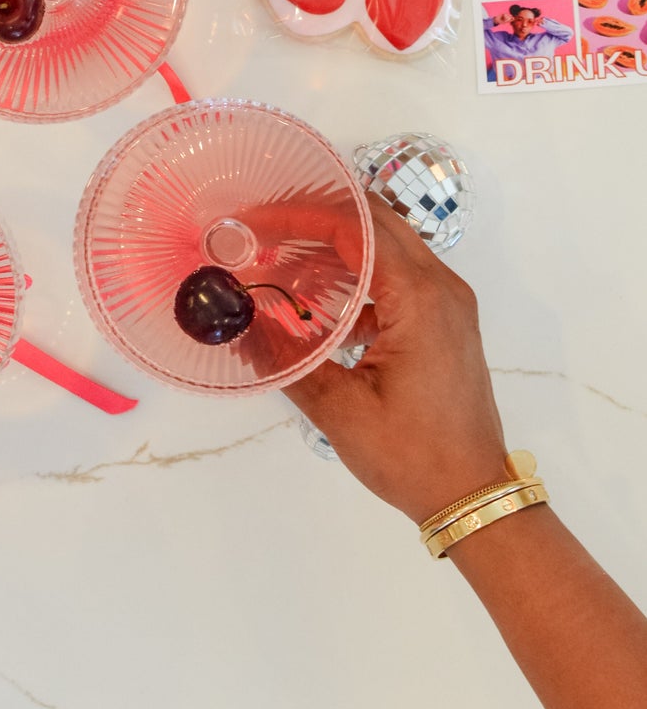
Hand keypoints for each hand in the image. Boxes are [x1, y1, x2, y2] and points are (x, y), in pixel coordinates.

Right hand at [283, 196, 507, 524]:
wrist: (472, 495)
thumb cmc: (412, 455)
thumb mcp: (339, 410)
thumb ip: (285, 358)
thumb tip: (236, 322)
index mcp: (420, 299)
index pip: (354, 228)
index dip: (298, 216)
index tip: (252, 221)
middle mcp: (442, 288)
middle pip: (377, 221)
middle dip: (317, 213)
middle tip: (262, 225)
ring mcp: (449, 304)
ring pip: (390, 245)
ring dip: (338, 240)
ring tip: (282, 253)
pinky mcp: (445, 323)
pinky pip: (400, 275)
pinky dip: (359, 272)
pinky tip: (319, 301)